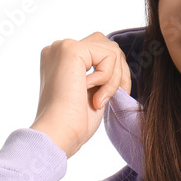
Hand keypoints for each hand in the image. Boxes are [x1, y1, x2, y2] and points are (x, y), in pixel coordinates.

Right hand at [30, 33, 131, 157]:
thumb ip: (101, 73)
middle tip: (115, 97)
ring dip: (114, 79)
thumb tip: (121, 63)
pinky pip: (109, 56)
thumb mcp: (91, 91)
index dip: (114, 73)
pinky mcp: (71, 49)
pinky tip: (94, 96)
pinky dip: (109, 79)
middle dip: (120, 73)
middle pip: (107, 46)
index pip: (99, 51)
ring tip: (100, 100)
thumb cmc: (74, 122)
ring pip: (112, 50)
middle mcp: (58, 48)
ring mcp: (63, 46)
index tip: (110, 97)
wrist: (59, 134)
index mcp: (60, 58)